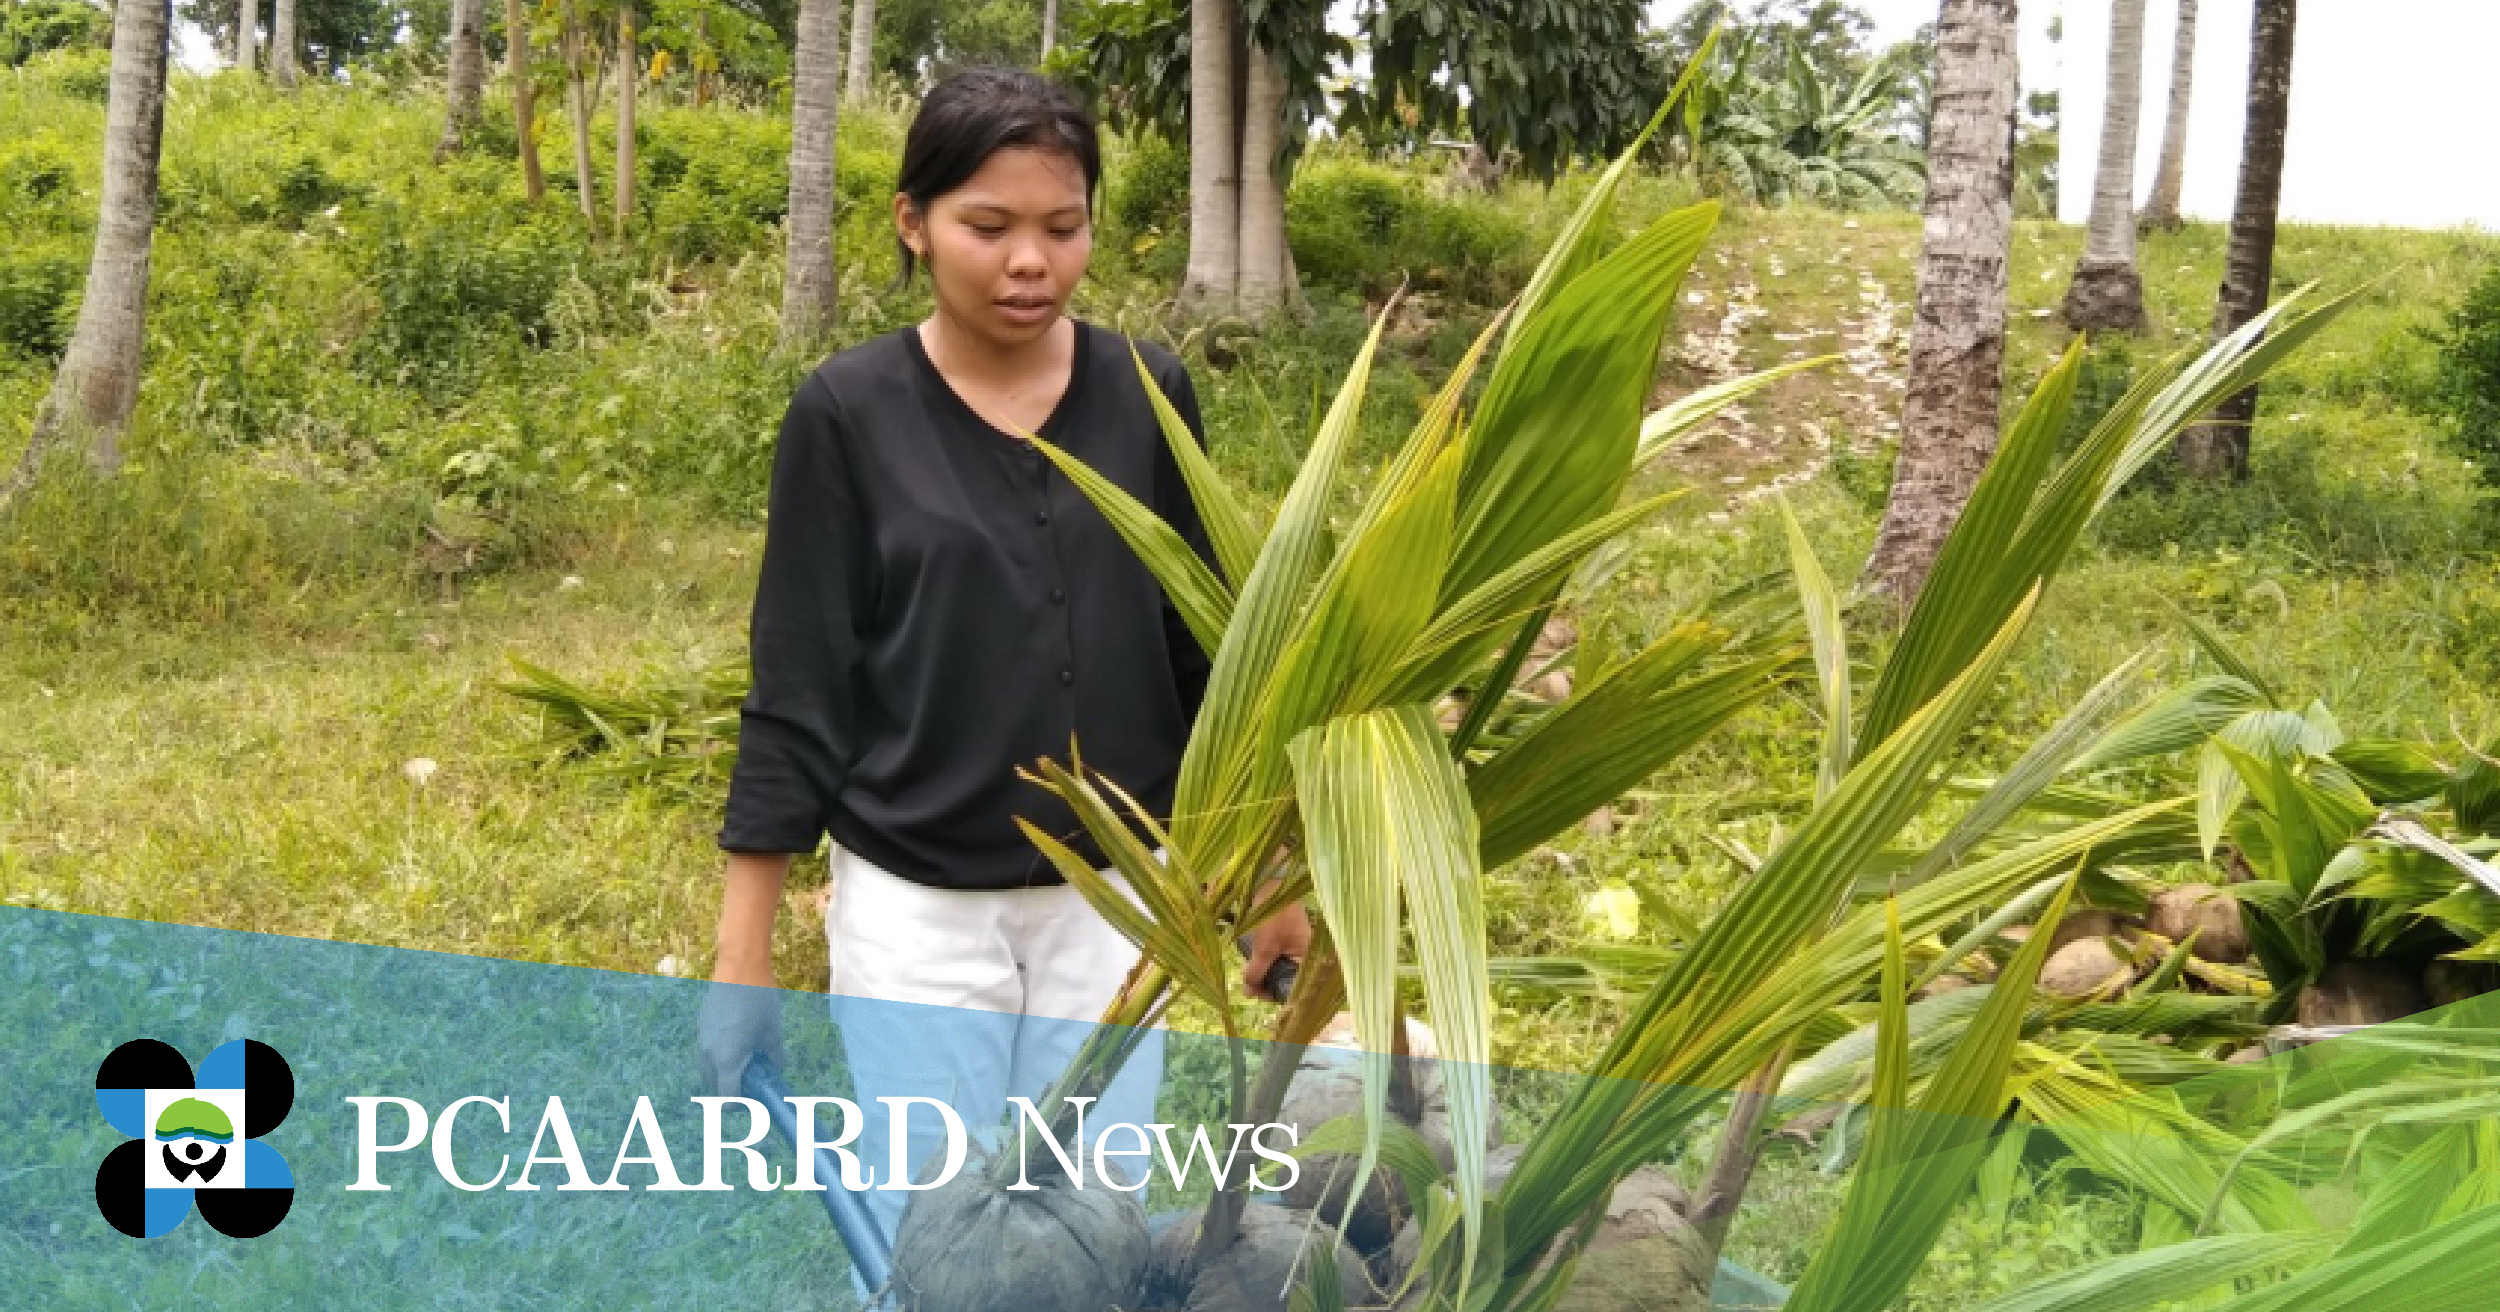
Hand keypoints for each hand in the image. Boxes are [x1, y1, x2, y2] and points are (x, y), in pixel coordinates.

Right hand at [696, 976, 788, 1098]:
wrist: (739, 969)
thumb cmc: (759, 1001)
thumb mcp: (772, 1032)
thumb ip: (774, 1056)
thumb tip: (777, 1069)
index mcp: (727, 1060)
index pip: (726, 1097)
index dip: (738, 1106)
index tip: (752, 1103)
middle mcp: (709, 1054)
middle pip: (713, 1087)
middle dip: (729, 1091)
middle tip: (749, 1085)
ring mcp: (701, 1039)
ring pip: (707, 1069)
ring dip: (721, 1074)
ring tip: (743, 1064)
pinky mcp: (700, 1026)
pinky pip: (705, 1051)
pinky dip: (716, 1057)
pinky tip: (734, 1043)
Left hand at [1242, 896, 1312, 1001]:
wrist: (1269, 882)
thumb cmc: (1273, 916)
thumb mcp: (1263, 948)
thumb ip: (1257, 972)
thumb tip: (1248, 991)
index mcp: (1308, 957)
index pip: (1294, 986)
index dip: (1274, 993)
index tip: (1256, 993)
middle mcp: (1304, 953)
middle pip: (1285, 977)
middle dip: (1266, 982)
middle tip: (1247, 986)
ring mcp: (1293, 944)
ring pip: (1277, 967)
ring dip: (1262, 972)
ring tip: (1247, 976)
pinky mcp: (1283, 937)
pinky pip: (1274, 956)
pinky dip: (1263, 960)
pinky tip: (1251, 963)